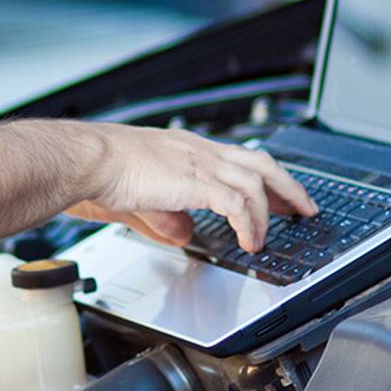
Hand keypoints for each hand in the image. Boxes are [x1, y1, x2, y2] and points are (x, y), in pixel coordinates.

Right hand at [69, 125, 316, 252]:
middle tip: (304, 209)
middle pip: (260, 163)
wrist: (87, 159)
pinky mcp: (196, 180)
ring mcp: (199, 162)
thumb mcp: (141, 196)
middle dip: (288, 188)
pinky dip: (250, 224)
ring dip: (268, 213)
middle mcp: (198, 149)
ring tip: (268, 238)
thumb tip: (184, 233)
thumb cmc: (100, 171)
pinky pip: (239, 203)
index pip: (238, 158)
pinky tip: (248, 241)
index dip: (263, 178)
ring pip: (256, 182)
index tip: (277, 196)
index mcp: (186, 148)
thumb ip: (167, 215)